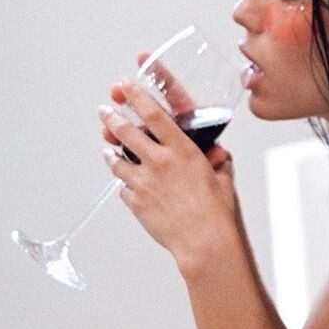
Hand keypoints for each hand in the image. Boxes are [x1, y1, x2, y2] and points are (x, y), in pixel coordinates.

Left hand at [98, 78, 236, 270]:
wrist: (204, 242)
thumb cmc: (217, 213)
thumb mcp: (223, 178)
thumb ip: (218, 162)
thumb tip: (218, 155)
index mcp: (183, 150)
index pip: (153, 114)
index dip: (136, 96)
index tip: (126, 86)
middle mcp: (160, 162)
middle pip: (126, 132)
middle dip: (111, 118)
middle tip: (104, 111)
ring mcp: (144, 182)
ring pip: (117, 160)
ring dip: (111, 152)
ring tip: (107, 148)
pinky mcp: (136, 202)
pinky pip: (123, 188)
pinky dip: (124, 184)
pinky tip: (126, 183)